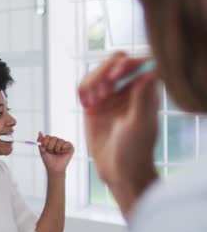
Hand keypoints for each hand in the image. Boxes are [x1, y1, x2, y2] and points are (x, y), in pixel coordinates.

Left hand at [38, 132, 73, 175]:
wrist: (54, 168)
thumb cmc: (48, 160)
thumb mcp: (42, 151)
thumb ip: (40, 141)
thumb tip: (39, 132)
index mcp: (51, 142)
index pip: (48, 136)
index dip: (45, 142)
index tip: (45, 148)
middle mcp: (58, 142)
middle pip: (53, 137)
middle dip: (51, 146)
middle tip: (51, 152)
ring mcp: (64, 144)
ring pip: (60, 140)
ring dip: (57, 148)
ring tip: (57, 153)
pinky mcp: (70, 147)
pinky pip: (66, 143)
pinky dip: (63, 148)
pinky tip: (62, 153)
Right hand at [78, 52, 158, 188]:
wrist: (118, 170)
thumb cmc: (135, 150)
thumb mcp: (140, 124)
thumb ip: (143, 97)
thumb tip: (150, 71)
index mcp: (144, 91)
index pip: (137, 62)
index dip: (126, 63)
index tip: (117, 76)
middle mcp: (127, 89)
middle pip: (114, 61)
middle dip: (104, 71)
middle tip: (103, 91)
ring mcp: (109, 96)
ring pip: (97, 72)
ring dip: (91, 82)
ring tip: (94, 102)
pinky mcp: (93, 104)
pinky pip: (84, 86)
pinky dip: (82, 90)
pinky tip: (86, 105)